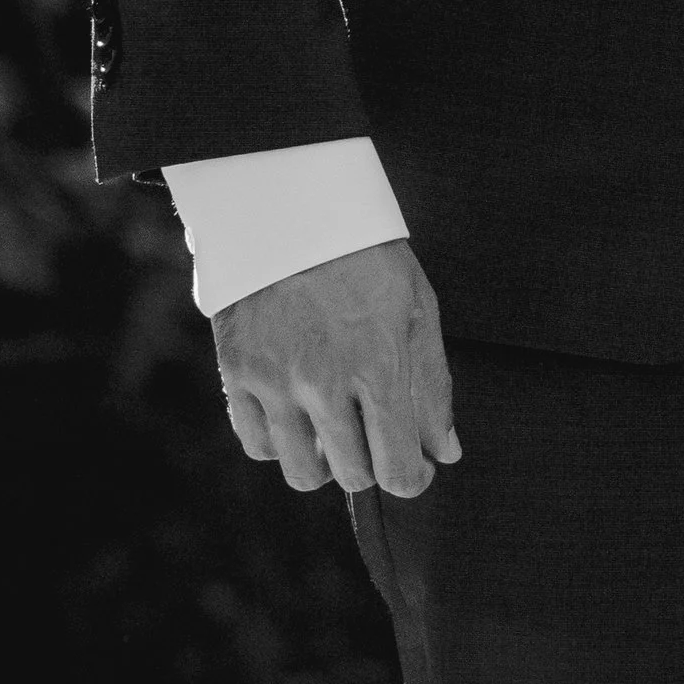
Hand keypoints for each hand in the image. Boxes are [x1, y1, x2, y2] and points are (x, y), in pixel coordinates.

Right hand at [212, 239, 460, 499]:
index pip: (398, 468)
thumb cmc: (367, 254)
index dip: (412, 478)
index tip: (414, 469)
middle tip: (375, 435)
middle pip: (352, 475)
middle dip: (371, 465)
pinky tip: (297, 415)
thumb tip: (445, 453)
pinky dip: (280, 444)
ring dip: (325, 462)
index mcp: (379, 364)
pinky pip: (258, 446)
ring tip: (335, 428)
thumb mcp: (418, 307)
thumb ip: (432, 386)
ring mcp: (276, 381)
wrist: (295, 205)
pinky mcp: (238, 374)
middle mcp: (325, 382)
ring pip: (302, 473)